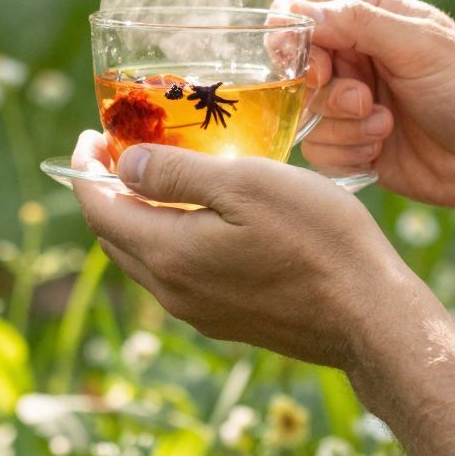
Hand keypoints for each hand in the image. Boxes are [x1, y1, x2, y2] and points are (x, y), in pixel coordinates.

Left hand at [65, 128, 403, 367]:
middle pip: (114, 236)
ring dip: (139, 217)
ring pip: (145, 258)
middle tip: (121, 150)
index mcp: (168, 254)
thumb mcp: (245, 184)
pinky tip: (202, 217)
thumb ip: (176, 173)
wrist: (369, 315)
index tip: (90, 135)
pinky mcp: (227, 320)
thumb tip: (123, 164)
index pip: (97, 208)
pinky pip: (177, 276)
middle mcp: (172, 291)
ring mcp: (200, 311)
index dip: (84, 168)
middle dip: (106, 191)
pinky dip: (169, 240)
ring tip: (159, 177)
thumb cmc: (316, 238)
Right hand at [274, 0, 454, 213]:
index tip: (317, 67)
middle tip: (364, 101)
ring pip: (304, 114)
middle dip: (326, 92)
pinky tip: (383, 149)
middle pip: (294, 69)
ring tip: (387, 126)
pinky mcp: (353, 144)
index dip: (294, 41)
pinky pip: (318, 151)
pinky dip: (348, 153)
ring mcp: (351, 102)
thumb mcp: (421, 46)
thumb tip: (298, 13)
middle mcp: (355, 56)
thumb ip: (359, 22)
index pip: (297, 13)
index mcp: (369, 16)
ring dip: (343, 127)